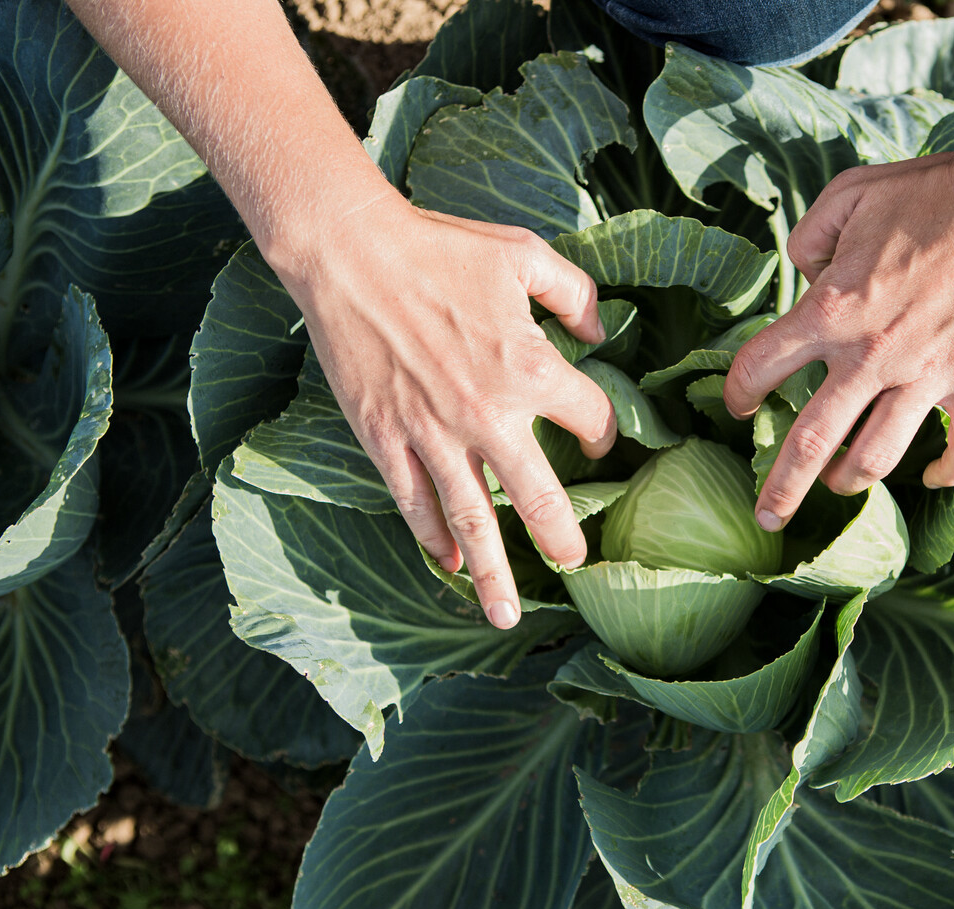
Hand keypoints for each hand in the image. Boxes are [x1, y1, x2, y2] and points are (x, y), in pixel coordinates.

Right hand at [272, 191, 615, 628]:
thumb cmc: (441, 248)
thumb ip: (574, 293)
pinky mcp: (386, 438)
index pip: (590, 420)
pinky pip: (414, 503)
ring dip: (491, 573)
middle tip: (575, 565)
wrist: (350, 253)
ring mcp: (434, 434)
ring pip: (471, 520)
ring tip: (506, 615)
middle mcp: (488, 415)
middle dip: (560, 538)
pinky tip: (448, 565)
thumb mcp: (524, 255)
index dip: (603, 433)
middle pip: (537, 497)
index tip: (597, 442)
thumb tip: (597, 332)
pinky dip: (432, 538)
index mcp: (530, 369)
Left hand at [723, 144, 953, 529]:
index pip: (760, 366)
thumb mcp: (849, 194)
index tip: (737, 407)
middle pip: (810, 440)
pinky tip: (930, 476)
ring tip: (839, 485)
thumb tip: (799, 274)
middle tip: (767, 517)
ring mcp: (928, 376)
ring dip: (851, 482)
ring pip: (877, 457)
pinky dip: (945, 474)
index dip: (737, 392)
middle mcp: (873, 352)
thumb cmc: (933, 190)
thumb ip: (808, 237)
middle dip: (781, 488)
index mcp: (833, 308)